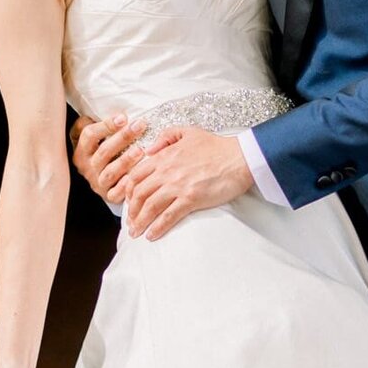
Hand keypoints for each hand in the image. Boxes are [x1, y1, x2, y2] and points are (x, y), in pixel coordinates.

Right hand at [70, 112, 147, 204]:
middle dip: (122, 137)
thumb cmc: (98, 151)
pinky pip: (116, 193)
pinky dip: (125, 186)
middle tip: (139, 126)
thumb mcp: (90, 136)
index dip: (106, 125)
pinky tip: (136, 176)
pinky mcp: (107, 195)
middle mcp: (87, 167)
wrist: (98, 178)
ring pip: (110, 172)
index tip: (123, 117)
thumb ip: (90, 122)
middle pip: (104, 152)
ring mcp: (97, 182)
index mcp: (81, 150)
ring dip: (125, 161)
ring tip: (140, 150)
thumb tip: (100, 112)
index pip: (89, 135)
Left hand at [124, 127, 253, 240]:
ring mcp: (178, 186)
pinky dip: (157, 228)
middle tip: (130, 221)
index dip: (128, 191)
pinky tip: (152, 235)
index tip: (128, 201)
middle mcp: (166, 172)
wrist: (239, 158)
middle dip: (131, 210)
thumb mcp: (188, 132)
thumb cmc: (217, 146)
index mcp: (164, 157)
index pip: (136, 176)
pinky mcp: (191, 199)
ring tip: (136, 232)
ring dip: (140, 222)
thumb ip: (165, 137)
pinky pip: (168, 216)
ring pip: (150, 207)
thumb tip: (150, 149)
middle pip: (139, 194)